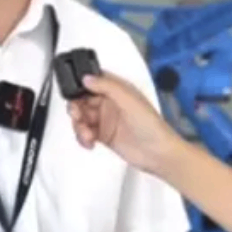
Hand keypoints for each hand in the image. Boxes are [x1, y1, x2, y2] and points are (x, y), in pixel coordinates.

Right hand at [65, 73, 182, 173]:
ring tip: (87, 135)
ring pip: (82, 118)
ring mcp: (106, 120)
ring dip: (79, 126)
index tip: (74, 94)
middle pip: (82, 101)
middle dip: (76, 109)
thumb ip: (107, 86)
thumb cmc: (151, 125)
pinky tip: (89, 142)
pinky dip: (82, 138)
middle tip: (78, 116)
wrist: (157, 153)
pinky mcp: (103, 136)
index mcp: (117, 90)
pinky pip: (85, 133)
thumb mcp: (129, 100)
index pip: (92, 82)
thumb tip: (87, 77)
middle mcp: (110, 103)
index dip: (80, 87)